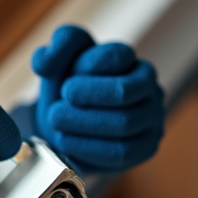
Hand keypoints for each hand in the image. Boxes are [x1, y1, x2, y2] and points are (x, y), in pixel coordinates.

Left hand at [32, 25, 164, 172]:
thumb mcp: (58, 60)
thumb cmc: (66, 90)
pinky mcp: (147, 146)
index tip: (64, 79)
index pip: (115, 56)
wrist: (66, 126)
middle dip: (85, 98)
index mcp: (129, 59)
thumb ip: (57, 46)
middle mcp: (148, 86)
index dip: (84, 67)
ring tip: (56, 122)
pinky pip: (123, 151)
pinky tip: (66, 142)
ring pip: (125, 123)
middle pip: (123, 91)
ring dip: (83, 124)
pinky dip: (89, 147)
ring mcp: (152, 117)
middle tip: (56, 106)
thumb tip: (44, 62)